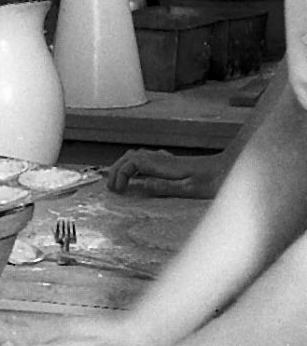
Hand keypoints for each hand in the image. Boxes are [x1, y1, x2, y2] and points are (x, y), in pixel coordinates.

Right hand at [108, 148, 225, 198]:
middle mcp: (162, 159)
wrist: (232, 169)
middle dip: (115, 170)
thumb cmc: (215, 180)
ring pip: (136, 155)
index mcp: (163, 165)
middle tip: (112, 188)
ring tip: (119, 181)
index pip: (131, 164)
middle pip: (129, 157)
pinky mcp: (173, 162)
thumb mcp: (191, 189)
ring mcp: (167, 159)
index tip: (118, 191)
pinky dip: (135, 164)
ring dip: (123, 166)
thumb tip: (142, 185)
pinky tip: (139, 174)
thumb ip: (166, 187)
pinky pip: (147, 158)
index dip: (120, 175)